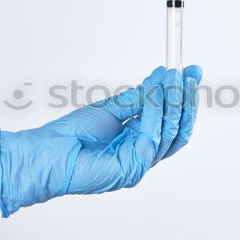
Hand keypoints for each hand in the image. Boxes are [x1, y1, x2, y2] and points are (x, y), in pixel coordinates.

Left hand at [0, 65, 201, 216]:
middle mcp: (143, 152)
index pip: (169, 119)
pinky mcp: (134, 166)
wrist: (50, 152)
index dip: (182, 97)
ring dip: (174, 102)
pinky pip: (153, 135)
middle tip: (188, 74)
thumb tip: (161, 81)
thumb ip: (139, 99)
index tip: (188, 72)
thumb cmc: (74, 135)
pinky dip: (156, 111)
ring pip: (170, 132)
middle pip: (176, 127)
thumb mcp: (112, 109)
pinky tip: (155, 93)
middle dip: (185, 99)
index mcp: (138, 140)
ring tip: (174, 78)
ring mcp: (140, 162)